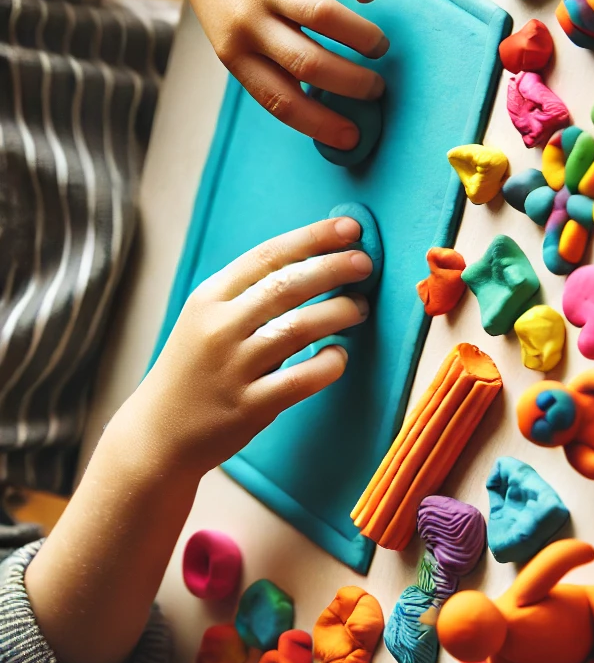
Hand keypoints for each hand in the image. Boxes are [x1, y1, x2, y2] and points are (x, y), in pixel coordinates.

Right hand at [126, 215, 371, 476]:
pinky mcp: (248, 407)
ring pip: (298, 328)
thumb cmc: (195, 370)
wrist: (158, 434)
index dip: (313, 238)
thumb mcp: (207, 321)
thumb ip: (249, 296)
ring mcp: (233, 368)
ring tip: (359, 308)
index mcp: (209, 298)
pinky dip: (328, 364)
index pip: (267, 256)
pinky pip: (301, 379)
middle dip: (333, 268)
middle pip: (286, 285)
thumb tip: (315, 263)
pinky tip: (339, 356)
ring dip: (338, 312)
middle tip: (366, 263)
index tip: (351, 228)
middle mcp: (219, 328)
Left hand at [163, 0, 387, 149]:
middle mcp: (248, 20)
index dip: (320, 123)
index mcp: (234, 52)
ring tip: (377, 46)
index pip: (280, 99)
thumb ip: (270, 64)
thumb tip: (323, 102)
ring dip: (363, 37)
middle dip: (353, 83)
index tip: (352, 136)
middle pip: (310, 62)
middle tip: (375, 88)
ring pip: (326, 16)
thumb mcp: (233, 37)